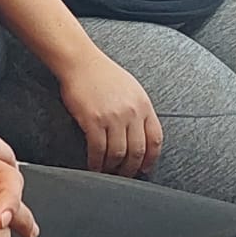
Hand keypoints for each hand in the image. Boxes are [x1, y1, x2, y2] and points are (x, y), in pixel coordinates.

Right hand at [55, 48, 162, 176]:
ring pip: (118, 154)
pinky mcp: (93, 120)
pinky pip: (98, 150)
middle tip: (124, 175)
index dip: (151, 158)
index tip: (145, 168)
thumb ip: (138, 110)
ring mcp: (113, 117)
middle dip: (131, 168)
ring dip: (113, 168)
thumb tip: (139, 135)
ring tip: (107, 172)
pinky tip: (93, 166)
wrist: (80, 61)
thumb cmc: (103, 74)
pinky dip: (96, 163)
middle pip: (137, 151)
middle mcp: (131, 112)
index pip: (155, 140)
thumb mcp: (131, 89)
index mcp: (143, 105)